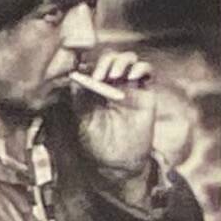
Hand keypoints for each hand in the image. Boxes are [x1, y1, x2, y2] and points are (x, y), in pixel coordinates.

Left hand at [68, 50, 190, 185]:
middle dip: (106, 61)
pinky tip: (132, 77)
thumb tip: (73, 76)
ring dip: (122, 61)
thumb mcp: (83, 120)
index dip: (91, 64)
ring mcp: (130, 87)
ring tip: (115, 76)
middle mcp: (112, 85)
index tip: (87, 74)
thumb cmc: (98, 143)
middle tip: (102, 75)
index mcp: (95, 89)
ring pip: (129, 59)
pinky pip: (146, 70)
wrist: (119, 161)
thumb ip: (79, 99)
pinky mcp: (146, 92)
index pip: (94, 65)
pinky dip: (140, 67)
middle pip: (111, 58)